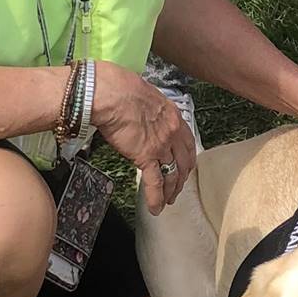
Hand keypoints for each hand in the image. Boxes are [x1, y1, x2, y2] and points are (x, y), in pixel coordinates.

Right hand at [88, 61, 195, 212]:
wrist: (110, 93)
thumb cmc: (119, 87)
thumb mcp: (143, 94)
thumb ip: (148, 108)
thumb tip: (139, 111)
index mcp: (173, 115)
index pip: (187, 142)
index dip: (187, 157)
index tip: (184, 166)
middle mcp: (172, 132)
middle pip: (184, 161)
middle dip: (182, 177)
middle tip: (177, 188)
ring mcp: (161, 145)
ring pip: (172, 174)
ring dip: (171, 191)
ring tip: (168, 202)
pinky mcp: (146, 156)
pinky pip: (155, 183)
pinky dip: (156, 198)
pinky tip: (156, 208)